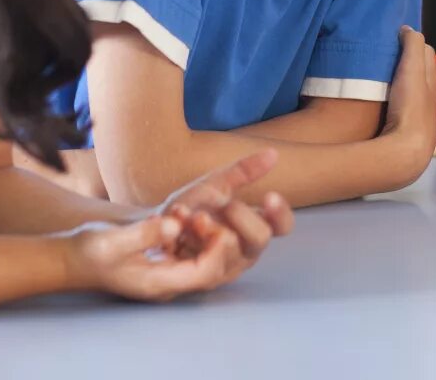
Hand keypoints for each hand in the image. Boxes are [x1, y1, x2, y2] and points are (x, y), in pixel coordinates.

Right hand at [64, 211, 257, 301]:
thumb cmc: (89, 252)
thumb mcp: (113, 240)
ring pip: (205, 256)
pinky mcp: (166, 260)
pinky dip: (192, 229)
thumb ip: (145, 233)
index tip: (209, 222)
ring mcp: (169, 272)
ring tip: (184, 211)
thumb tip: (176, 226)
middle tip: (199, 215)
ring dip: (204, 231)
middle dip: (216, 238)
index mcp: (158, 282)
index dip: (217, 249)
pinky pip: (192, 248)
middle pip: (212, 268)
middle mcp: (169, 281)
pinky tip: (178, 212)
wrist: (72, 259)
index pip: (205, 273)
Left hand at [157, 150, 293, 260]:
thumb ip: (243, 172)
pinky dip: (197, 242)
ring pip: (234, 251)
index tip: (269, 195)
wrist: (153, 227)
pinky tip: (185, 227)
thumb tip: (273, 153)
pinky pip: (210, 267)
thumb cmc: (188, 210)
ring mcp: (225, 268)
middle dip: (242, 217)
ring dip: (214, 228)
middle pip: (261, 238)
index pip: (281, 226)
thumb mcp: (215, 185)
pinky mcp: (203, 281)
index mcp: (254, 229)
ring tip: (195, 216)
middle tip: (225, 205)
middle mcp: (245, 252)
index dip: (281, 213)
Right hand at [380, 26, 435, 155]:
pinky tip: (384, 102)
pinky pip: (404, 108)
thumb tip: (407, 28)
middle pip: (421, 72)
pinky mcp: (407, 130)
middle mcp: (429, 96)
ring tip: (384, 77)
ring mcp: (419, 115)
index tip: (396, 38)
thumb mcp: (411, 69)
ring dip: (403, 81)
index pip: (425, 52)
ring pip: (413, 90)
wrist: (406, 151)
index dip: (412, 42)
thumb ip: (412, 45)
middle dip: (410, 61)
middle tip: (389, 54)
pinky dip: (397, 99)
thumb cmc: (410, 107)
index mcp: (431, 79)